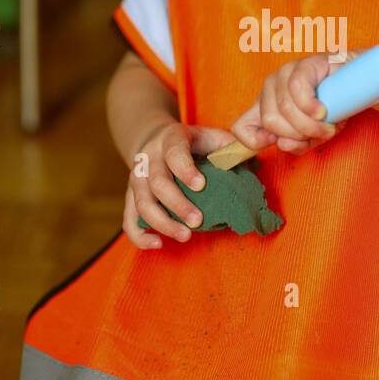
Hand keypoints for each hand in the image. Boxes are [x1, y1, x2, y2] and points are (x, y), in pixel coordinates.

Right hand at [124, 122, 233, 248]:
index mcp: (170, 139)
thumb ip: (228, 146)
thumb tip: (250, 158)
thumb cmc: (191, 142)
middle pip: (156, 183)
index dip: (185, 169)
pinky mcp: (131, 196)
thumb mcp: (209, 135)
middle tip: (197, 221)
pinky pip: (128, 219)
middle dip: (177, 204)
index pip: (174, 153)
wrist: (154, 138)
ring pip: (141, 203)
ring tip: (185, 236)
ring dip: (162, 222)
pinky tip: (158, 244)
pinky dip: (139, 235)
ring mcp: (136, 178)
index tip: (201, 186)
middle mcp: (148, 158)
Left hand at [231, 52, 343, 155]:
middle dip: (298, 134)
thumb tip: (283, 144)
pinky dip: (312, 106)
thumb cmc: (333, 110)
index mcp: (266, 106)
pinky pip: (297, 89)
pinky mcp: (303, 64)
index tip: (284, 143)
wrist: (359, 87)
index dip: (256, 142)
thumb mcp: (311, 136)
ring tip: (328, 126)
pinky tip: (323, 111)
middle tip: (319, 134)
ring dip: (311, 125)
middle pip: (270, 121)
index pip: (240, 128)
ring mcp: (285, 73)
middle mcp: (270, 88)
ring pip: (285, 107)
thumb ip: (295, 143)